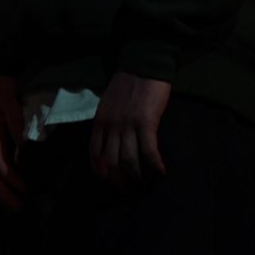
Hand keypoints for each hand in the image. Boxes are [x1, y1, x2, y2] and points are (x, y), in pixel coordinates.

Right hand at [0, 74, 27, 210]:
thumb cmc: (4, 86)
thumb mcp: (10, 102)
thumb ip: (17, 124)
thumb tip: (24, 148)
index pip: (0, 164)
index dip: (13, 180)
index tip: (27, 190)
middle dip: (4, 192)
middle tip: (18, 209)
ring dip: (3, 188)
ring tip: (15, 204)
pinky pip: (0, 163)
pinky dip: (6, 177)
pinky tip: (16, 183)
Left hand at [89, 71, 170, 187]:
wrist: (142, 64)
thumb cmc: (128, 84)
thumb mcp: (108, 105)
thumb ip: (108, 124)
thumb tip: (113, 145)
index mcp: (99, 122)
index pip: (94, 155)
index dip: (102, 173)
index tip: (111, 183)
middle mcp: (110, 126)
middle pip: (111, 163)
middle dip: (120, 182)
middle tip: (131, 191)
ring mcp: (127, 125)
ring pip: (129, 162)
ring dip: (138, 179)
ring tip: (146, 185)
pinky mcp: (146, 123)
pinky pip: (149, 152)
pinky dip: (154, 167)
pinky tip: (160, 173)